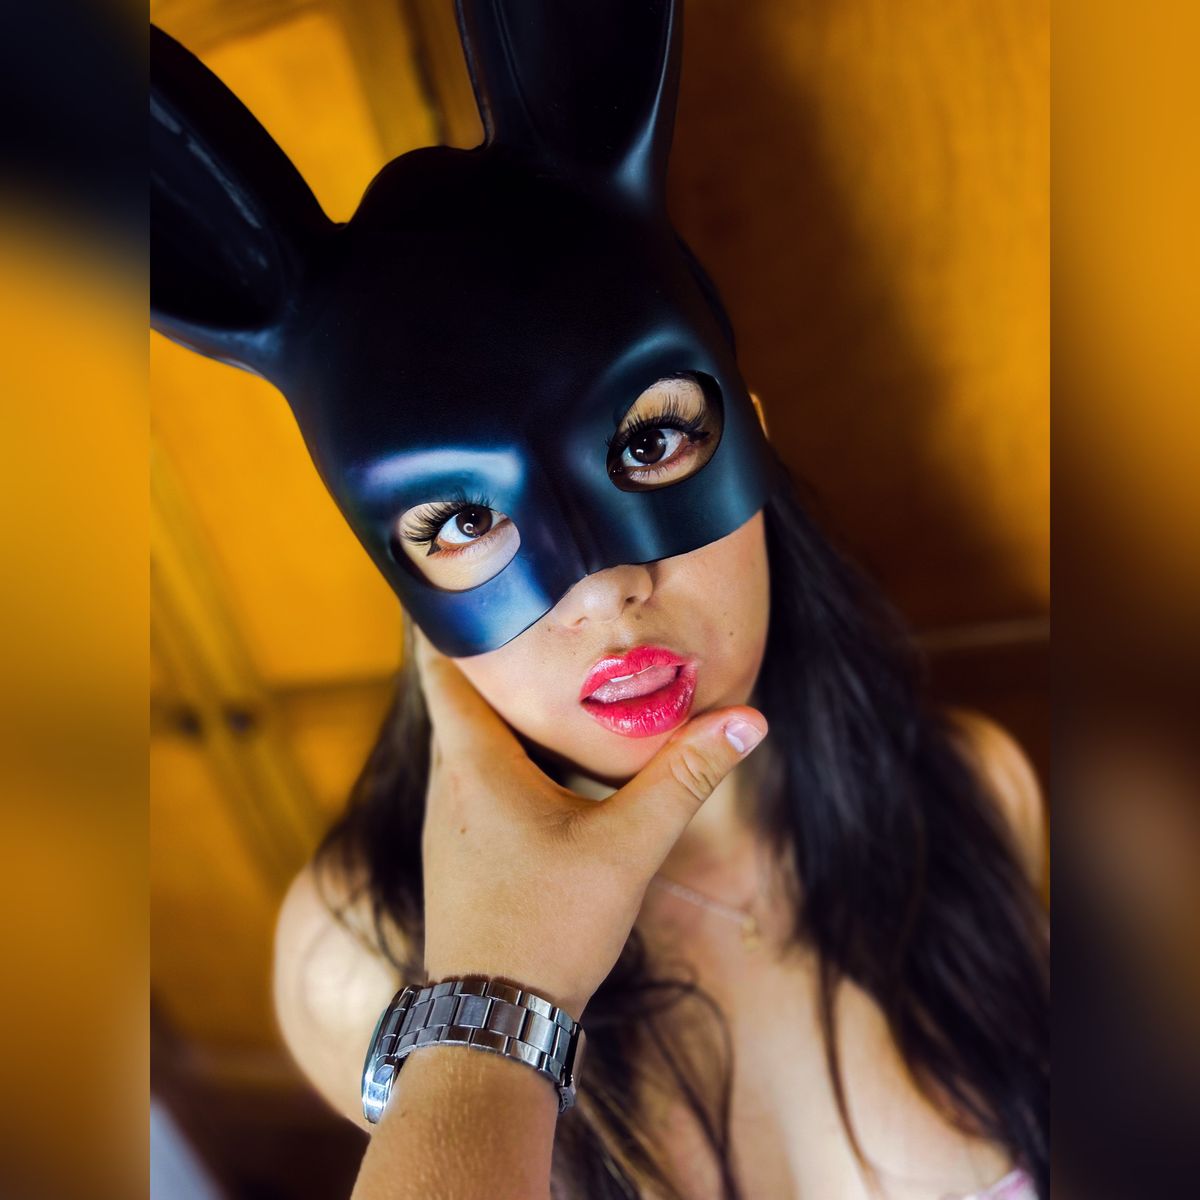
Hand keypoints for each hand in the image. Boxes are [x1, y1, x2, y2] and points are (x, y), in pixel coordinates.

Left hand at [414, 629, 767, 1017]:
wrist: (494, 1018)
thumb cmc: (549, 928)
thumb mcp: (628, 848)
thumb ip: (684, 779)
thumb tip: (746, 720)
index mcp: (474, 764)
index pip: (440, 665)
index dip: (449, 616)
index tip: (469, 574)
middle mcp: (446, 783)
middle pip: (455, 694)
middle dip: (488, 652)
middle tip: (528, 607)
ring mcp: (445, 820)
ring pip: (464, 738)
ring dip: (495, 705)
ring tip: (539, 669)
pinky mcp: (457, 850)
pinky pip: (471, 775)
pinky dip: (499, 748)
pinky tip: (541, 757)